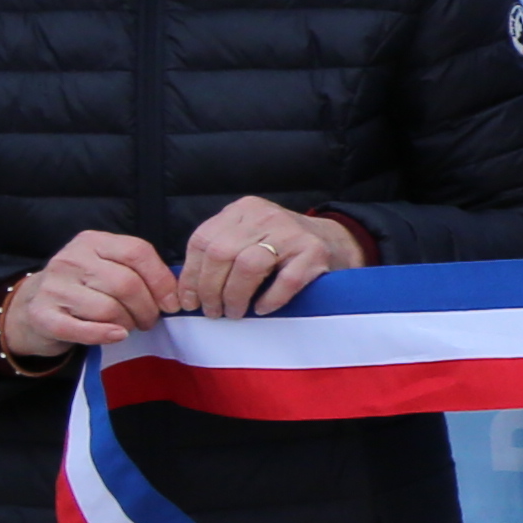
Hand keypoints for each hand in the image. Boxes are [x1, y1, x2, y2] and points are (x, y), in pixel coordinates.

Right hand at [0, 229, 179, 361]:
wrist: (33, 305)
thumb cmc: (84, 287)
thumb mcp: (109, 267)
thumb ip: (139, 272)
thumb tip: (175, 295)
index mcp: (93, 241)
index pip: (138, 252)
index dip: (162, 280)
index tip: (172, 303)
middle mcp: (70, 258)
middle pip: (125, 283)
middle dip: (147, 308)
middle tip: (149, 320)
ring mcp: (53, 286)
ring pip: (107, 308)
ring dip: (127, 323)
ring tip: (129, 326)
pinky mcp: (41, 314)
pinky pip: (81, 328)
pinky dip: (105, 335)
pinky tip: (118, 336)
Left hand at [169, 197, 366, 320]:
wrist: (337, 242)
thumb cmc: (282, 248)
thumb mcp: (247, 237)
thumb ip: (220, 252)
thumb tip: (184, 292)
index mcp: (242, 210)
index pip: (202, 241)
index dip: (190, 276)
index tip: (189, 302)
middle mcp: (265, 215)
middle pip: (221, 253)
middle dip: (210, 289)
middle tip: (213, 312)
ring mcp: (292, 232)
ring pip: (248, 266)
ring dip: (236, 296)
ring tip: (235, 312)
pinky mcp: (315, 252)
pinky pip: (284, 281)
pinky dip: (270, 299)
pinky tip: (263, 308)